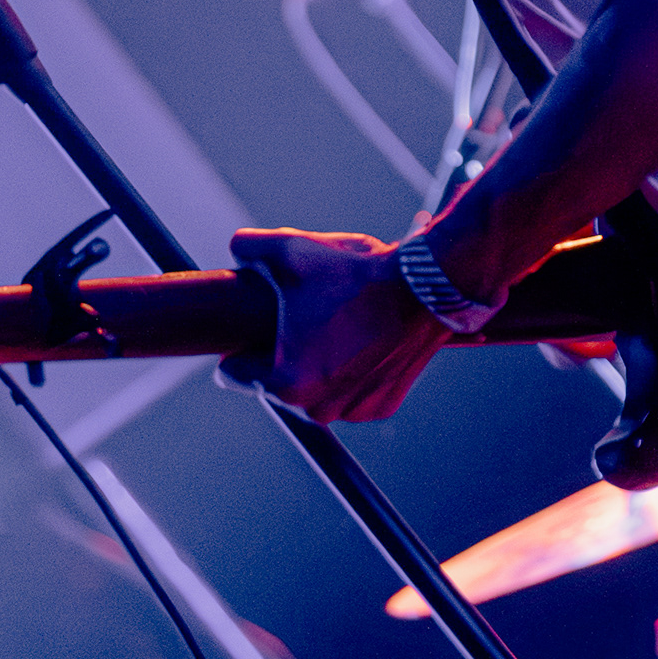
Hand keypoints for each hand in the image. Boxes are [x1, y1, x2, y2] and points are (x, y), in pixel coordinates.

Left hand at [219, 228, 453, 421]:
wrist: (424, 289)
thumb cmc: (354, 275)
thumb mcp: (290, 250)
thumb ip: (248, 247)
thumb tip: (237, 248)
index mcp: (284, 381)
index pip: (233, 374)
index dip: (240, 346)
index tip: (256, 328)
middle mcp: (316, 408)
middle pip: (279, 380)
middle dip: (286, 353)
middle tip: (306, 317)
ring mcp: (353, 411)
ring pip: (317, 388)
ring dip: (321, 365)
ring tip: (338, 325)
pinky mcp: (382, 406)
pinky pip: (353, 392)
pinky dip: (355, 372)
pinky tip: (363, 340)